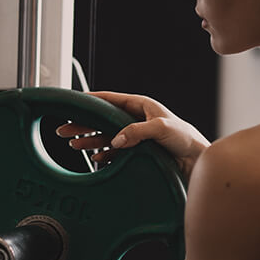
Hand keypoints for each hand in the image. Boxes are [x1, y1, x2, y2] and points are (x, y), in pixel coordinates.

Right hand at [57, 91, 209, 179]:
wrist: (196, 159)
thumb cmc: (185, 138)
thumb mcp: (162, 129)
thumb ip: (137, 131)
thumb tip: (115, 139)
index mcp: (141, 106)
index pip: (110, 99)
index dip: (90, 100)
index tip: (73, 102)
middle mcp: (135, 119)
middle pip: (102, 119)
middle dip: (82, 123)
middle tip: (63, 129)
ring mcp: (135, 136)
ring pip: (105, 136)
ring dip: (89, 140)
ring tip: (72, 144)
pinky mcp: (137, 151)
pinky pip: (115, 152)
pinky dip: (103, 155)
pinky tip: (94, 159)